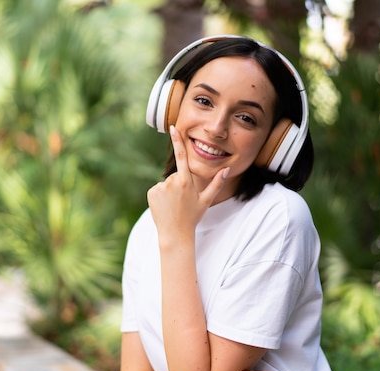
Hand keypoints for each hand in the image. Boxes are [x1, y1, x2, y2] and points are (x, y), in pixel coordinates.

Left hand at [147, 125, 228, 239]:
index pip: (182, 157)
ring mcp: (160, 187)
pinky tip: (165, 207)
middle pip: (176, 175)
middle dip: (179, 185)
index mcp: (186, 181)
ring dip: (170, 191)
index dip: (177, 141)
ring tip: (174, 206)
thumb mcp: (206, 200)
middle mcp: (171, 182)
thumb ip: (217, 183)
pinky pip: (157, 190)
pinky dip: (161, 196)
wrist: (175, 234)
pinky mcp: (151, 193)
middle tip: (182, 201)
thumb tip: (227, 170)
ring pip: (166, 183)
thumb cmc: (193, 217)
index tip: (173, 128)